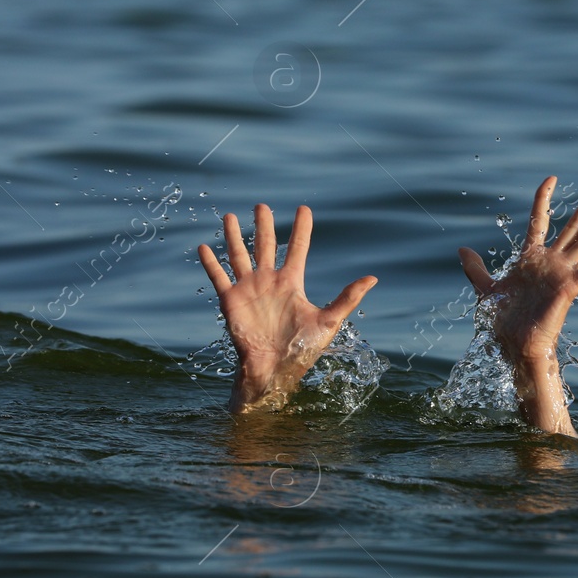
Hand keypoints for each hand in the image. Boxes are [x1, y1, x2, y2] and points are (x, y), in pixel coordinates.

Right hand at [199, 204, 376, 412]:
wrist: (273, 371)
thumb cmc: (302, 350)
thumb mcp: (329, 321)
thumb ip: (348, 297)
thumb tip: (373, 278)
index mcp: (291, 283)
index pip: (297, 248)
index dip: (301, 228)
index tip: (304, 208)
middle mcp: (268, 282)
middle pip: (265, 245)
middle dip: (263, 225)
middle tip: (261, 206)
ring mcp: (248, 289)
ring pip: (239, 256)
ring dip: (234, 237)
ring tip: (230, 217)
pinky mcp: (231, 300)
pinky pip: (219, 277)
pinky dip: (211, 263)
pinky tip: (204, 247)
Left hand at [458, 176, 577, 435]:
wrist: (513, 346)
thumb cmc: (503, 322)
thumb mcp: (486, 289)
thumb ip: (476, 268)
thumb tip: (462, 248)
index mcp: (532, 259)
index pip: (540, 220)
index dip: (544, 199)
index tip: (551, 178)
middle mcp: (551, 263)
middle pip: (572, 226)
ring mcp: (562, 274)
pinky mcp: (569, 289)